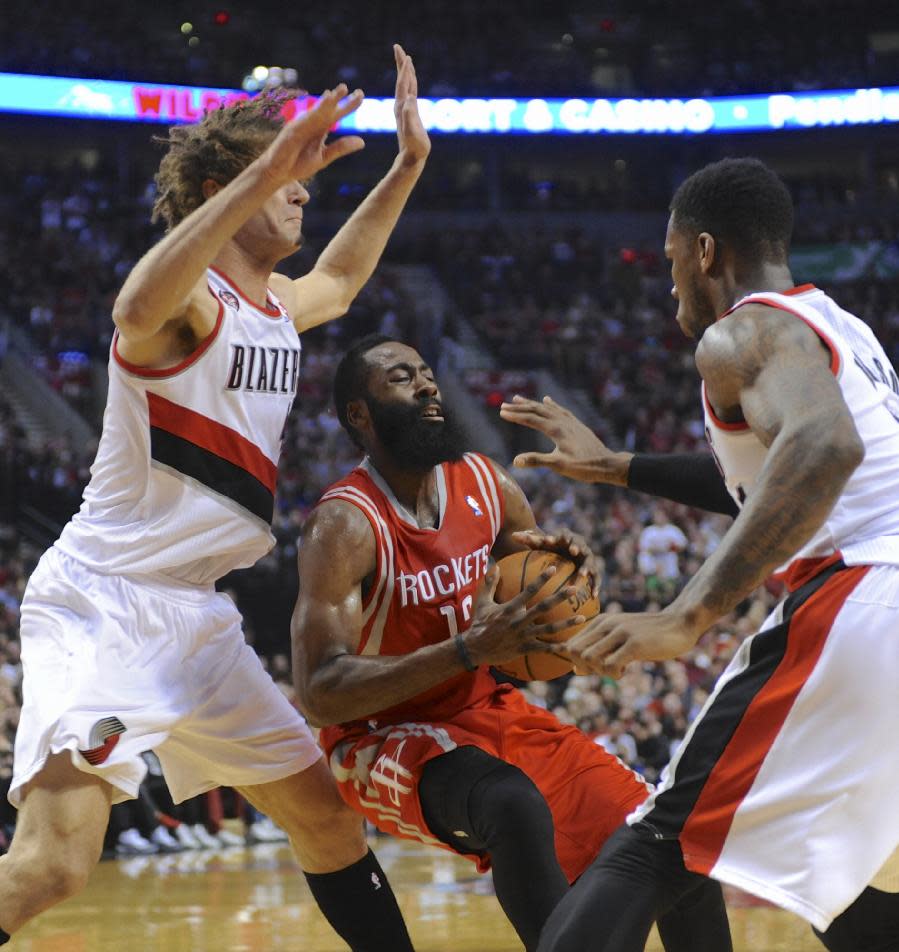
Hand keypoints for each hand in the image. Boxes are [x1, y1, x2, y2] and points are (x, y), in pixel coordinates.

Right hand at [259, 85, 364, 187]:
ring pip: (317, 111)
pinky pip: (304, 120)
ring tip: (338, 91)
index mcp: (321, 129)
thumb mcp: (324, 157)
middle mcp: (312, 123)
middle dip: (339, 98)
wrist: (278, 173)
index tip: (361, 95)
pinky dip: (312, 112)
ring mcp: (301, 125)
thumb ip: (341, 148)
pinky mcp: (292, 131)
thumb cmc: (298, 164)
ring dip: (327, 101)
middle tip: (352, 88)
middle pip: (328, 108)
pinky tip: (320, 106)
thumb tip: (362, 142)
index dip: (348, 105)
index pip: (337, 114)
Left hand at [393, 44, 430, 166]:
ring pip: (405, 85)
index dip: (405, 70)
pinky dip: (409, 83)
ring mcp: (404, 109)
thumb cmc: (415, 148)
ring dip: (405, 71)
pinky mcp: (408, 114)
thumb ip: (410, 117)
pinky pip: (408, 93)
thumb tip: (408, 100)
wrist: (411, 159)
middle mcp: (402, 106)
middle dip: (401, 64)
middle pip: (402, 80)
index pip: (404, 84)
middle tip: (397, 47)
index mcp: (403, 107)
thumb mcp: (413, 133)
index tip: (406, 55)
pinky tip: (410, 81)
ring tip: (405, 60)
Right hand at [462, 566, 584, 667]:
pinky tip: (570, 647)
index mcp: (511, 607)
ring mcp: (523, 635)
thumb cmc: (479, 624)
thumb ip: (490, 584)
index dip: (542, 578)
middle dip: (560, 597)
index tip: (554, 568)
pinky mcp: (525, 648)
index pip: (530, 589)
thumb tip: (494, 566)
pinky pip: (544, 648)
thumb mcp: (482, 602)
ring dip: (566, 623)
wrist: (474, 648)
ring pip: (549, 628)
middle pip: (544, 606)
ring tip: (582, 618)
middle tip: (575, 589)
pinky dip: (557, 648)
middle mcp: (519, 620)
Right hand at [499, 395, 631, 485]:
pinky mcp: (576, 424)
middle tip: (504, 405)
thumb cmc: (583, 467)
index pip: (531, 419)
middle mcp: (562, 421)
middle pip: (537, 410)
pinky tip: (548, 400)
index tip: (501, 413)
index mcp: (556, 430)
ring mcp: (570, 421)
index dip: (515, 416)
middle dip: (519, 407)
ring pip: (547, 408)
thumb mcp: (559, 465)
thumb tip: (516, 461)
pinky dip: (551, 404)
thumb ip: (537, 461)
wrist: (607, 463)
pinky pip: (560, 410)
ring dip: (532, 403)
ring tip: (518, 398)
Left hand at [510, 528, 599, 598]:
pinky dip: (596, 585)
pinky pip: (596, 577)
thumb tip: (513, 535)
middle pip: (579, 544)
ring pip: (589, 562)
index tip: (549, 540)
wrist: (568, 551)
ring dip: (586, 568)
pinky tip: (593, 596)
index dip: (557, 536)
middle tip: (572, 551)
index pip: (562, 534)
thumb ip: (529, 539)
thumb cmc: (551, 547)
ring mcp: (587, 557)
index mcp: (565, 538)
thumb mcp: (540, 544)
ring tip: (581, 575)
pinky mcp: (593, 569)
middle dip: (576, 546)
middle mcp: (578, 545)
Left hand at [562, 610, 703, 678]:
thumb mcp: (619, 639)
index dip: (579, 661)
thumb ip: (598, 651)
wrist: (680, 623)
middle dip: (585, 667)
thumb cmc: (649, 635)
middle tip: (605, 669)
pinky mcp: (635, 644)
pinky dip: (613, 674)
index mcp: (601, 622)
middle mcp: (606, 624)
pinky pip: (610, 665)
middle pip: (574, 652)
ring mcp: (620, 633)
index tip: (597, 665)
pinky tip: (626, 670)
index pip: (571, 645)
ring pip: (588, 658)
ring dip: (599, 671)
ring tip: (617, 669)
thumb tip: (575, 671)